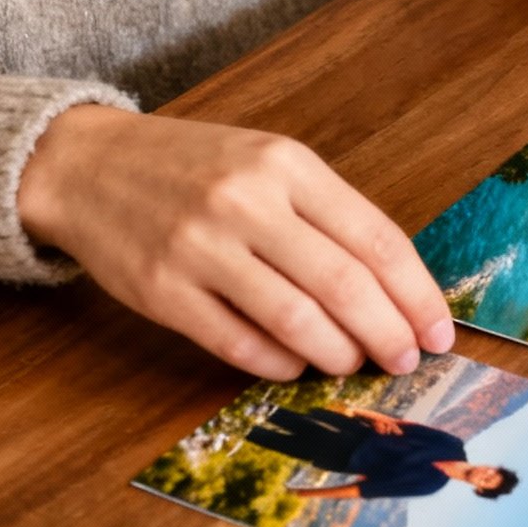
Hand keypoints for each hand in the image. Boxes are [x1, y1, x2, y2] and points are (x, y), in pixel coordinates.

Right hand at [18, 106, 454, 382]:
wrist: (89, 166)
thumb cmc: (194, 168)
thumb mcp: (267, 161)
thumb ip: (326, 214)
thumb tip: (394, 288)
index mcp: (286, 164)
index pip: (376, 238)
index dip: (417, 294)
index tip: (438, 331)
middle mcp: (247, 202)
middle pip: (344, 285)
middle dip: (388, 333)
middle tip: (406, 360)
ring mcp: (201, 248)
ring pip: (296, 320)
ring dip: (337, 354)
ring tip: (352, 363)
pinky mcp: (163, 291)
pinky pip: (238, 343)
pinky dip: (279, 363)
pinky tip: (295, 365)